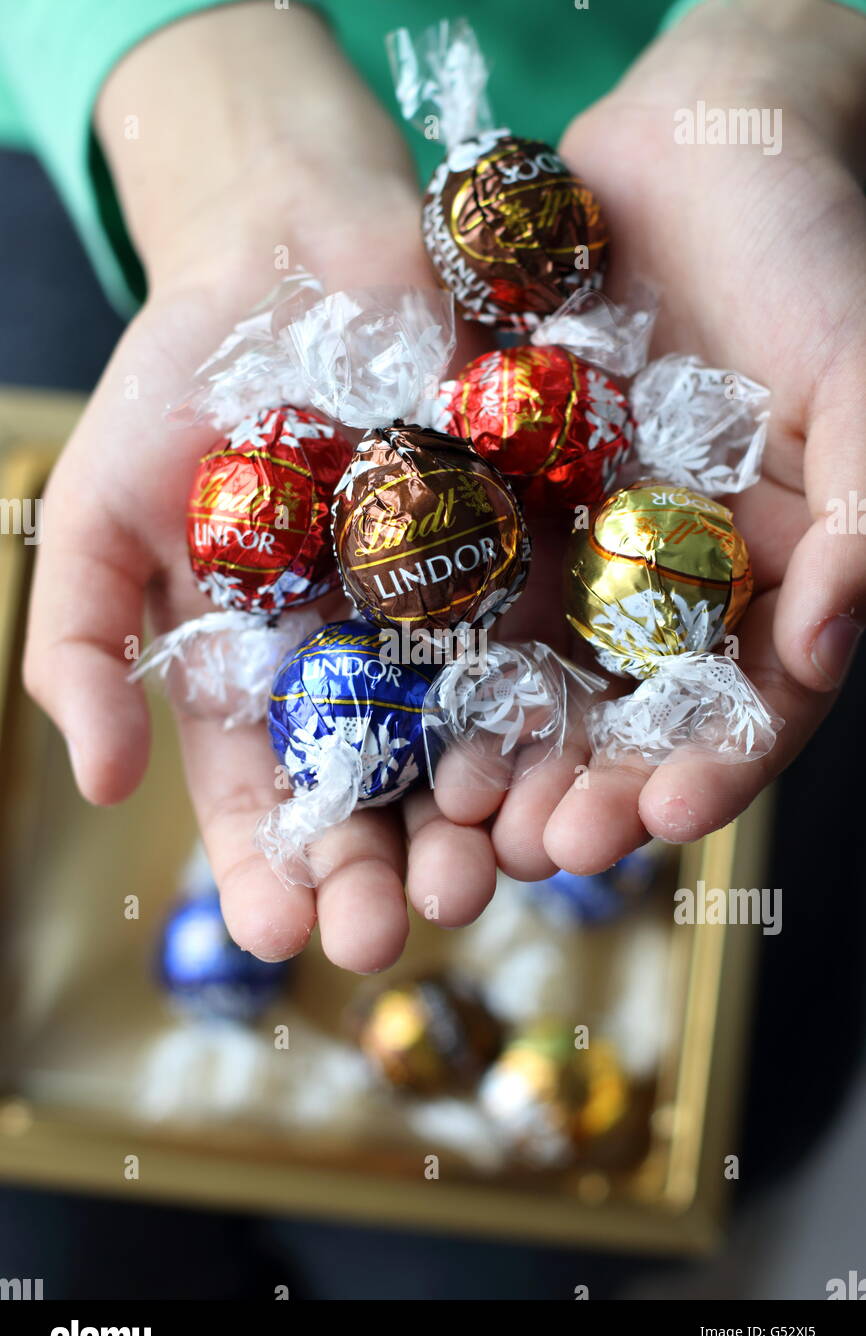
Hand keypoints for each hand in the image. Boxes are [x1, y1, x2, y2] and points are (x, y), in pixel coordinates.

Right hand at [23, 3, 495, 971]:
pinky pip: (550, 645)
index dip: (265, 872)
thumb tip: (99, 786)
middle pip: (377, 795)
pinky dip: (558, 712)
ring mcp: (450, 618)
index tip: (279, 935)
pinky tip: (562, 772)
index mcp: (260, 677)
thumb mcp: (98, 515)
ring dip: (477, 819)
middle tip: (387, 933)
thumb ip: (84, 646)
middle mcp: (362, 667)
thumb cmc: (177, 381)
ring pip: (472, 744)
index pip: (262, 800)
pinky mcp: (527, 556)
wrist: (292, 248)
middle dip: (378, 869)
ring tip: (485, 876)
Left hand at [432, 0, 865, 873]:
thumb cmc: (814, 257)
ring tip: (461, 810)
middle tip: (540, 847)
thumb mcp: (864, 382)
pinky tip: (400, 699)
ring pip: (540, 675)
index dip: (712, 768)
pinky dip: (437, 650)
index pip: (749, 706)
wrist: (703, 144)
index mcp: (772, 581)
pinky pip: (465, 585)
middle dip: (589, 788)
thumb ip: (863, 515)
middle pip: (630, 717)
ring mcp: (585, 549)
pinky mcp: (505, 502)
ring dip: (503, 752)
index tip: (664, 816)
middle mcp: (671, 585)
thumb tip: (829, 641)